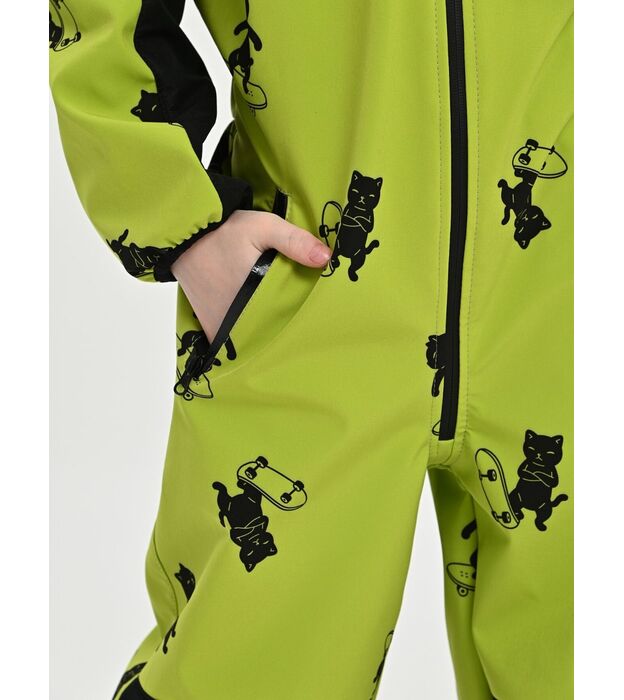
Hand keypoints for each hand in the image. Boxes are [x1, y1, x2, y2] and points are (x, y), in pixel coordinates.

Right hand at [171, 210, 330, 341]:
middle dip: (280, 326)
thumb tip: (325, 257)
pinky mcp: (209, 326)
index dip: (296, 319)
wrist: (184, 235)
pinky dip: (242, 332)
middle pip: (268, 333)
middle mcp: (235, 320)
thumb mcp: (263, 227)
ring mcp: (219, 327)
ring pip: (249, 338)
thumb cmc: (223, 232)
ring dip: (261, 330)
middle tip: (289, 315)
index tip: (305, 315)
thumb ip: (294, 241)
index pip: (285, 322)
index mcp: (253, 300)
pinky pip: (231, 338)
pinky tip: (252, 317)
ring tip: (271, 316)